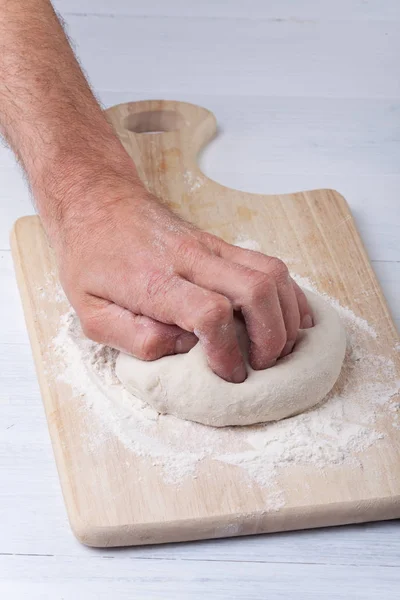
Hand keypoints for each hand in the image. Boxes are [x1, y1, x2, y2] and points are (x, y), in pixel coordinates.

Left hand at [49, 174, 312, 383]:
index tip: (230, 374)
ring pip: (271, 273)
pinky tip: (290, 317)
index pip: (209, 313)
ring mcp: (211, 246)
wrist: (98, 202)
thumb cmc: (91, 260)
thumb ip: (134, 338)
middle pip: (255, 289)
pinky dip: (288, 293)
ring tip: (280, 346)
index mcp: (153, 281)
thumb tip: (184, 347)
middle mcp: (190, 258)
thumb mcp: (90, 313)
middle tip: (263, 364)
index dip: (227, 351)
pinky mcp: (221, 243)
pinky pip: (270, 263)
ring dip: (286, 315)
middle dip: (271, 336)